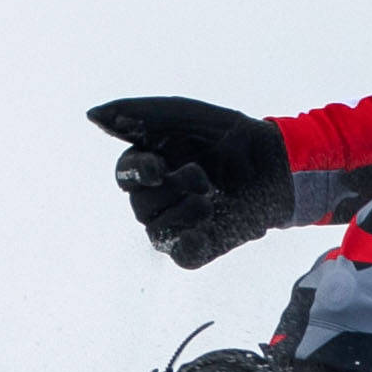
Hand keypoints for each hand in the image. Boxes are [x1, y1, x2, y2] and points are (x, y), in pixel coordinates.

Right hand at [88, 95, 292, 267]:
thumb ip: (140, 114)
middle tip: (203, 178)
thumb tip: (91, 116)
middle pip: (140, 206)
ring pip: (158, 233)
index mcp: (151, 166)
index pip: (125, 176)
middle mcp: (160, 198)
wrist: (280, 162)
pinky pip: (183, 256)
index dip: (136, 174)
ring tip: (212, 198)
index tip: (158, 168)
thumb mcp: (187, 116)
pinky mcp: (202, 246)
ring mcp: (180, 224)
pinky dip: (190, 244)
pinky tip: (206, 229)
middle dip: (171, 190)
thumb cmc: (231, 136)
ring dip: (184, 213)